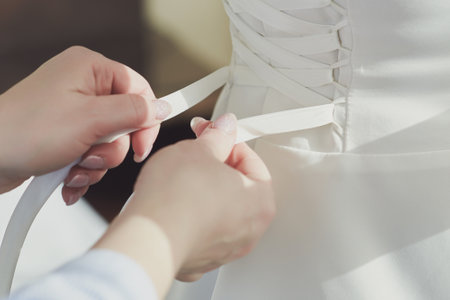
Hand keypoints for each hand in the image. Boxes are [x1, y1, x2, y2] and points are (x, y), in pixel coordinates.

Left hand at [0, 46, 170, 203]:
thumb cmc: (26, 132)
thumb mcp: (91, 120)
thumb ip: (133, 112)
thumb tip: (162, 108)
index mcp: (90, 69)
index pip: (139, 89)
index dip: (145, 120)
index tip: (141, 147)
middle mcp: (83, 86)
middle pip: (125, 121)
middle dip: (111, 149)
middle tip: (90, 156)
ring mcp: (73, 111)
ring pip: (109, 142)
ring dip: (95, 164)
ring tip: (73, 170)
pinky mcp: (65, 133)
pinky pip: (91, 152)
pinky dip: (83, 170)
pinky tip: (67, 180)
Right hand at [94, 113, 274, 297]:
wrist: (148, 238)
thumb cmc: (175, 199)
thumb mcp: (199, 150)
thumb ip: (217, 136)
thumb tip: (224, 128)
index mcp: (260, 201)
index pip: (252, 161)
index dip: (229, 143)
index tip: (213, 135)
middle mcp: (250, 230)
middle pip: (239, 187)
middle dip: (217, 167)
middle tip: (197, 154)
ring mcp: (227, 248)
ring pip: (221, 209)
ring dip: (205, 192)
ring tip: (182, 180)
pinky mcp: (204, 259)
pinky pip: (203, 229)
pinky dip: (193, 216)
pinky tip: (176, 205)